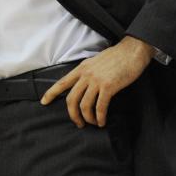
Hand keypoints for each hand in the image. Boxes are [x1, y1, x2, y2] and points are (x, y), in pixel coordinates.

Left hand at [40, 36, 154, 127]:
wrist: (131, 51)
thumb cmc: (116, 57)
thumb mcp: (95, 62)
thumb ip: (87, 73)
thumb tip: (84, 86)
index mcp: (81, 69)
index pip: (61, 82)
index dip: (51, 93)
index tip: (44, 102)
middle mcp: (86, 75)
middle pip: (71, 99)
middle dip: (73, 114)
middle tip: (79, 123)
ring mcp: (96, 81)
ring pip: (84, 105)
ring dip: (88, 118)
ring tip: (93, 123)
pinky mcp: (108, 86)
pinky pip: (100, 106)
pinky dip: (100, 117)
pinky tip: (102, 122)